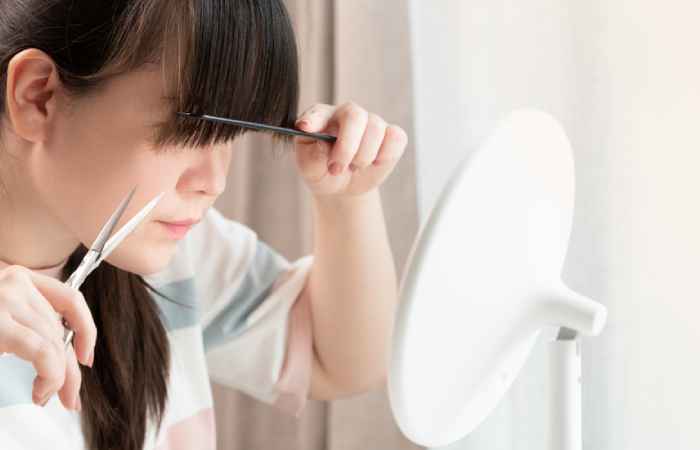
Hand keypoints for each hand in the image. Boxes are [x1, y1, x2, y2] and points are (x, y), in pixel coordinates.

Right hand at [0, 265, 96, 410]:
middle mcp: (14, 282)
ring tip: (47, 396)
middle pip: (60, 327)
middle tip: (70, 397)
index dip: (85, 330)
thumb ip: (24, 326)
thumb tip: (59, 356)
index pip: (69, 299)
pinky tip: (41, 390)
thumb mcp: (1, 317)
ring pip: (54, 341)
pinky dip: (51, 374)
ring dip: (59, 377)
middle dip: (70, 367)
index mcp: (16, 278)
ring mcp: (4, 298)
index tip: (84, 357)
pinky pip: (42, 351)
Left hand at [293, 102, 407, 196]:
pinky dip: (385, 155)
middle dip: (347, 147)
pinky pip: (396, 138)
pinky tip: (374, 163)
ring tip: (353, 168)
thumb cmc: (322, 171)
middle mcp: (347, 114)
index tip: (306, 129)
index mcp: (321, 117)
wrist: (342, 186)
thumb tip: (324, 142)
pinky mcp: (390, 135)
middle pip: (354, 115)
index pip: (317, 113)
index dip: (313, 119)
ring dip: (363, 157)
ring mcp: (370, 122)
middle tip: (336, 169)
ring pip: (376, 128)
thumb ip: (313, 154)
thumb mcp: (309, 168)